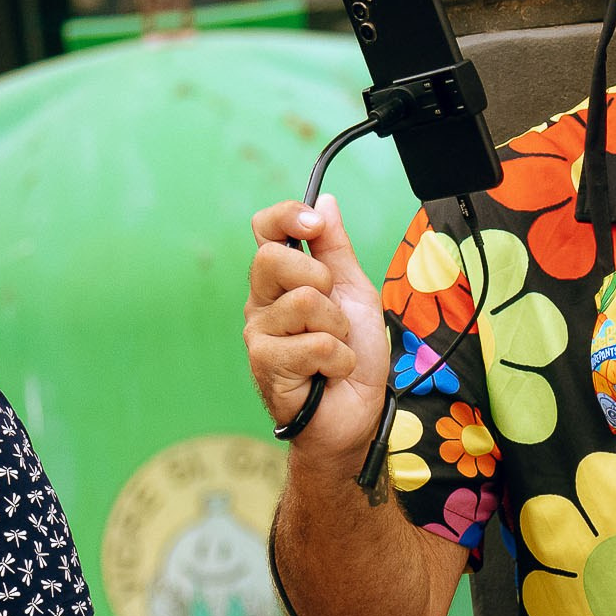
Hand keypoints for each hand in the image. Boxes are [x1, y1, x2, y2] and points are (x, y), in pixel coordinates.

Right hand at [245, 195, 387, 461]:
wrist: (356, 413)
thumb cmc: (353, 355)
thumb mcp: (355, 292)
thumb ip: (336, 249)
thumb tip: (325, 201)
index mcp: (282, 280)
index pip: (265, 229)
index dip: (286, 216)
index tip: (314, 223)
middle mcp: (262, 302)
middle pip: (274, 258)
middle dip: (320, 281)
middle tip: (335, 313)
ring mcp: (260, 333)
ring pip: (304, 302)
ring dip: (338, 330)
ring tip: (337, 350)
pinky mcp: (266, 364)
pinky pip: (315, 343)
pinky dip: (339, 359)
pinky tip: (332, 372)